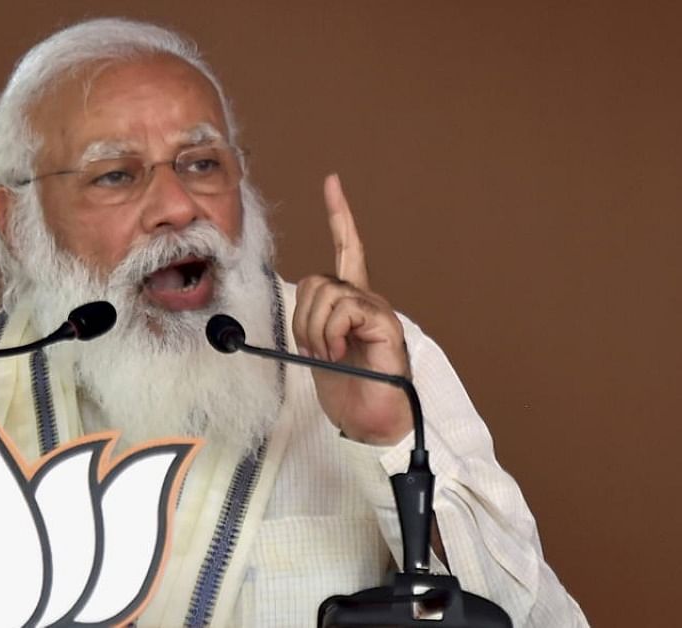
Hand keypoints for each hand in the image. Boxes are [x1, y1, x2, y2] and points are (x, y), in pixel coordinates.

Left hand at [292, 174, 412, 444]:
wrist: (369, 420)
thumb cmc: (347, 388)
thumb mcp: (317, 347)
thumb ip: (311, 319)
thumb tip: (296, 307)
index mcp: (351, 301)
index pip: (346, 247)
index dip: (339, 215)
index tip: (333, 183)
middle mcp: (367, 299)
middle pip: (318, 281)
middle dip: (303, 318)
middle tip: (314, 349)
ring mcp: (378, 311)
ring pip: (327, 293)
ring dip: (315, 329)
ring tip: (329, 354)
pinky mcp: (384, 324)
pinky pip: (343, 310)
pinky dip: (330, 334)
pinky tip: (340, 353)